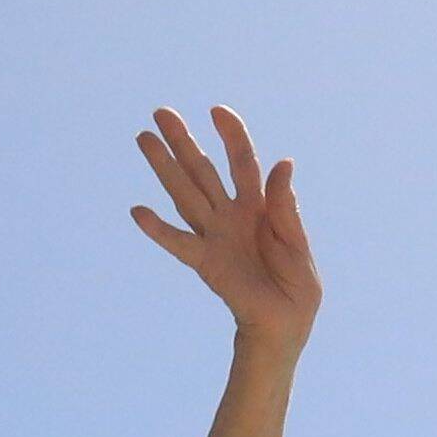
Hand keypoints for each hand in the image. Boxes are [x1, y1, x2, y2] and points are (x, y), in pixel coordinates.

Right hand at [130, 104, 321, 347]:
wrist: (286, 325)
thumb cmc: (295, 285)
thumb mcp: (297, 243)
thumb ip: (286, 206)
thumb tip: (283, 162)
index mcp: (258, 206)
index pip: (242, 162)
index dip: (232, 136)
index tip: (217, 111)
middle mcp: (231, 215)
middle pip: (203, 171)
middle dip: (183, 141)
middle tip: (161, 113)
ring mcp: (215, 236)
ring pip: (185, 195)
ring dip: (164, 168)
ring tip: (143, 139)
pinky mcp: (205, 263)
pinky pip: (180, 243)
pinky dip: (159, 230)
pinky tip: (139, 212)